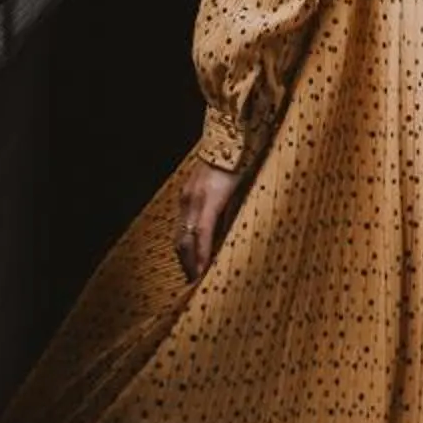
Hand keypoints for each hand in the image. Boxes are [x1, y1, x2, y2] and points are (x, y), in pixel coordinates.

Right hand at [177, 160, 243, 281]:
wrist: (226, 140)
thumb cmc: (240, 166)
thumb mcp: (242, 192)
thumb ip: (233, 215)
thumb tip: (227, 239)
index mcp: (210, 199)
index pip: (202, 235)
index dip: (201, 257)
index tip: (202, 276)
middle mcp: (193, 199)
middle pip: (185, 239)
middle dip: (189, 262)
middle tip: (196, 282)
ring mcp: (186, 196)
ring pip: (180, 233)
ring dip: (184, 255)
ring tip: (192, 271)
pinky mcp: (185, 194)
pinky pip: (181, 223)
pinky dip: (184, 240)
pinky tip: (191, 250)